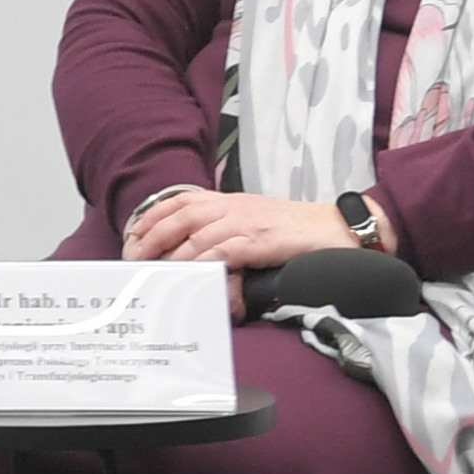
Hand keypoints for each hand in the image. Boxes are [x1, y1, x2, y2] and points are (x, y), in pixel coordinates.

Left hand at [125, 186, 349, 272]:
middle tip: (134, 257)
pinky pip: (225, 249)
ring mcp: (248, 222)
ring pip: (198, 233)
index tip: (134, 232)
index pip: (183, 201)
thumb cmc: (297, 231)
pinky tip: (191, 272)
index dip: (154, 215)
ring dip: (173, 253)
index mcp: (231, 201)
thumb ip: (228, 230)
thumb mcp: (256, 222)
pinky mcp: (262, 241)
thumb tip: (198, 251)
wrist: (339, 227)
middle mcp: (235, 207)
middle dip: (153, 235)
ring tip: (155, 270)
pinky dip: (204, 260)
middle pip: (182, 215)